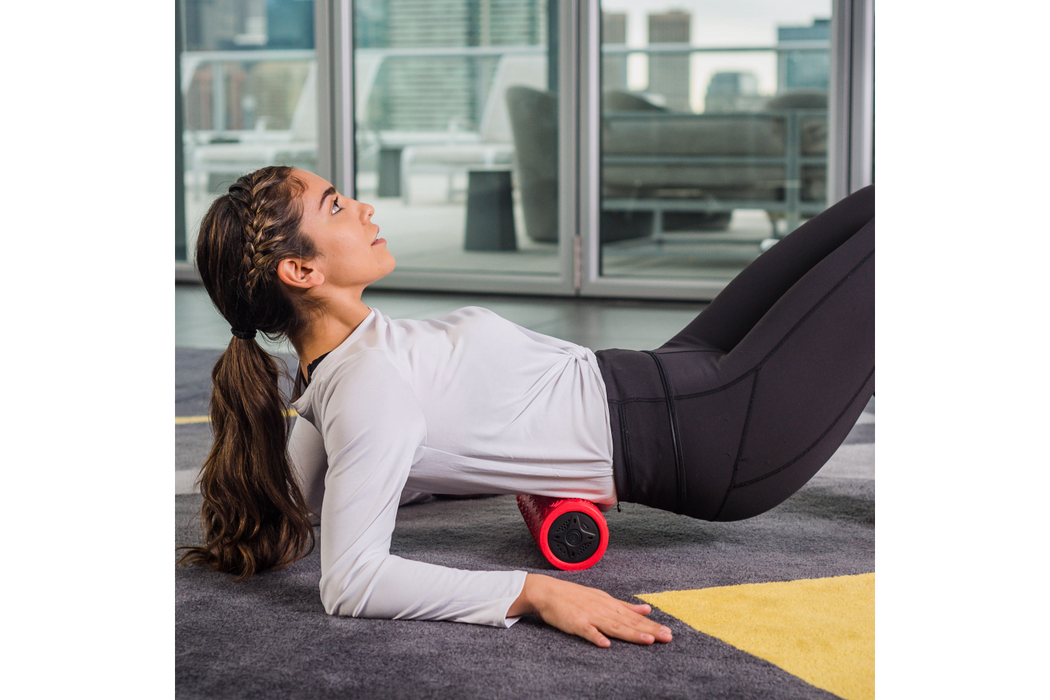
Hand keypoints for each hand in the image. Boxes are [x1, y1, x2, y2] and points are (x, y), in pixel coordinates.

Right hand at [507, 574, 672, 647]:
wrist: (549, 591)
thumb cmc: (575, 596)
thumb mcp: (603, 598)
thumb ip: (625, 606)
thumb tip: (646, 609)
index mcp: (611, 605)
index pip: (635, 618)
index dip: (652, 625)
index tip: (668, 632)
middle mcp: (604, 609)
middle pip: (630, 623)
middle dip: (649, 630)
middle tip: (667, 637)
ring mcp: (591, 616)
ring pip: (614, 626)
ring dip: (631, 633)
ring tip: (648, 640)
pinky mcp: (576, 623)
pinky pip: (587, 631)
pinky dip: (596, 637)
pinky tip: (606, 644)